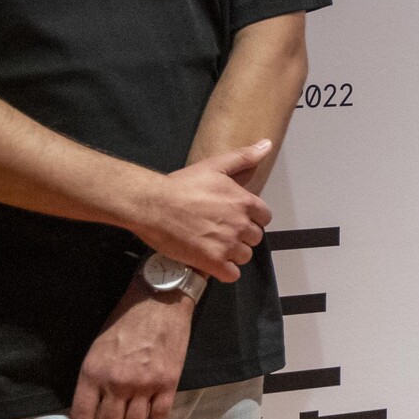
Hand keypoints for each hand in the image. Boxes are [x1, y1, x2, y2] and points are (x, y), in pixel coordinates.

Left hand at [70, 278, 195, 418]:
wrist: (159, 302)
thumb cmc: (124, 322)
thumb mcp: (96, 349)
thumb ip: (94, 379)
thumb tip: (94, 406)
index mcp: (93, 373)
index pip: (82, 418)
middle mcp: (117, 383)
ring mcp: (144, 385)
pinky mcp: (168, 383)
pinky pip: (160, 418)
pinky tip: (150, 418)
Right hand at [131, 141, 273, 280]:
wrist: (151, 205)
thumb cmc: (181, 185)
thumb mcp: (214, 166)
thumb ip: (244, 157)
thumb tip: (267, 144)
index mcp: (244, 202)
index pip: (264, 217)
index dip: (251, 218)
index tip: (235, 218)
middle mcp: (240, 224)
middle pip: (255, 238)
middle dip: (241, 236)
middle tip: (221, 232)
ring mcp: (227, 244)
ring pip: (244, 256)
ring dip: (233, 254)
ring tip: (215, 246)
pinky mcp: (212, 262)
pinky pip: (231, 274)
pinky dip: (224, 271)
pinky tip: (212, 262)